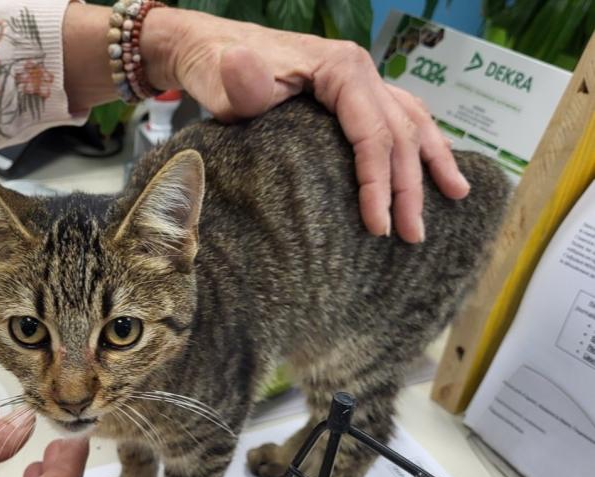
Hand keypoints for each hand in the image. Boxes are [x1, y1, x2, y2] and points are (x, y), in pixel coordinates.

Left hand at [142, 9, 470, 242]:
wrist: (211, 49)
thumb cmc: (218, 69)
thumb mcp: (226, 78)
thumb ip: (241, 81)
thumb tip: (241, 65)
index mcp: (341, 69)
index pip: (373, 134)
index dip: (378, 183)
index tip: (377, 226)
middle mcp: (361, 71)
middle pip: (398, 135)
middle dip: (409, 188)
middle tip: (412, 236)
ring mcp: (361, 81)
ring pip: (411, 122)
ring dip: (432, 163)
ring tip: (456, 199)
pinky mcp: (352, 93)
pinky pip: (398, 117)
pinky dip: (421, 142)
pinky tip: (436, 165)